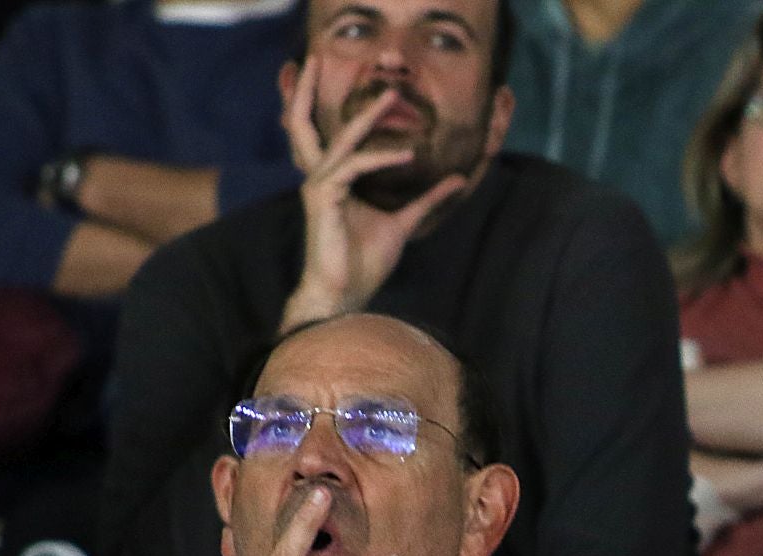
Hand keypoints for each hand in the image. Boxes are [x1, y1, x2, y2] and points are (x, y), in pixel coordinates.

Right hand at [278, 58, 466, 329]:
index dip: (327, 105)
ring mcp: (318, 186)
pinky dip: (379, 158)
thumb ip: (426, 200)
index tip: (341, 78)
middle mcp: (319, 177)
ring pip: (341, 140)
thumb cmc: (364, 262)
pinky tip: (406, 154)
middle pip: (306, 124)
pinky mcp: (323, 198)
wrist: (345, 293)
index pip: (329, 135)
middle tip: (317, 56)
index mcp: (332, 180)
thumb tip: (456, 181)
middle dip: (310, 89)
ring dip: (367, 117)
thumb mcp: (404, 223)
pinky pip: (354, 167)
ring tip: (393, 96)